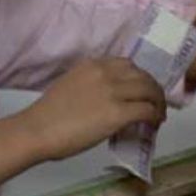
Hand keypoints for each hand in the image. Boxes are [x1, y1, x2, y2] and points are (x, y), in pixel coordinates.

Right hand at [21, 58, 166, 160]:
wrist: (37, 130)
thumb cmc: (46, 115)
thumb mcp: (69, 86)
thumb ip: (90, 86)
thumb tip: (104, 100)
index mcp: (92, 65)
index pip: (126, 65)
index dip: (138, 77)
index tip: (140, 90)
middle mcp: (106, 72)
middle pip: (142, 75)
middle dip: (152, 89)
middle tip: (154, 103)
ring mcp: (113, 92)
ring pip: (150, 90)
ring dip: (157, 102)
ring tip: (157, 114)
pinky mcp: (118, 113)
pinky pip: (147, 110)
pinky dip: (155, 116)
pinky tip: (154, 123)